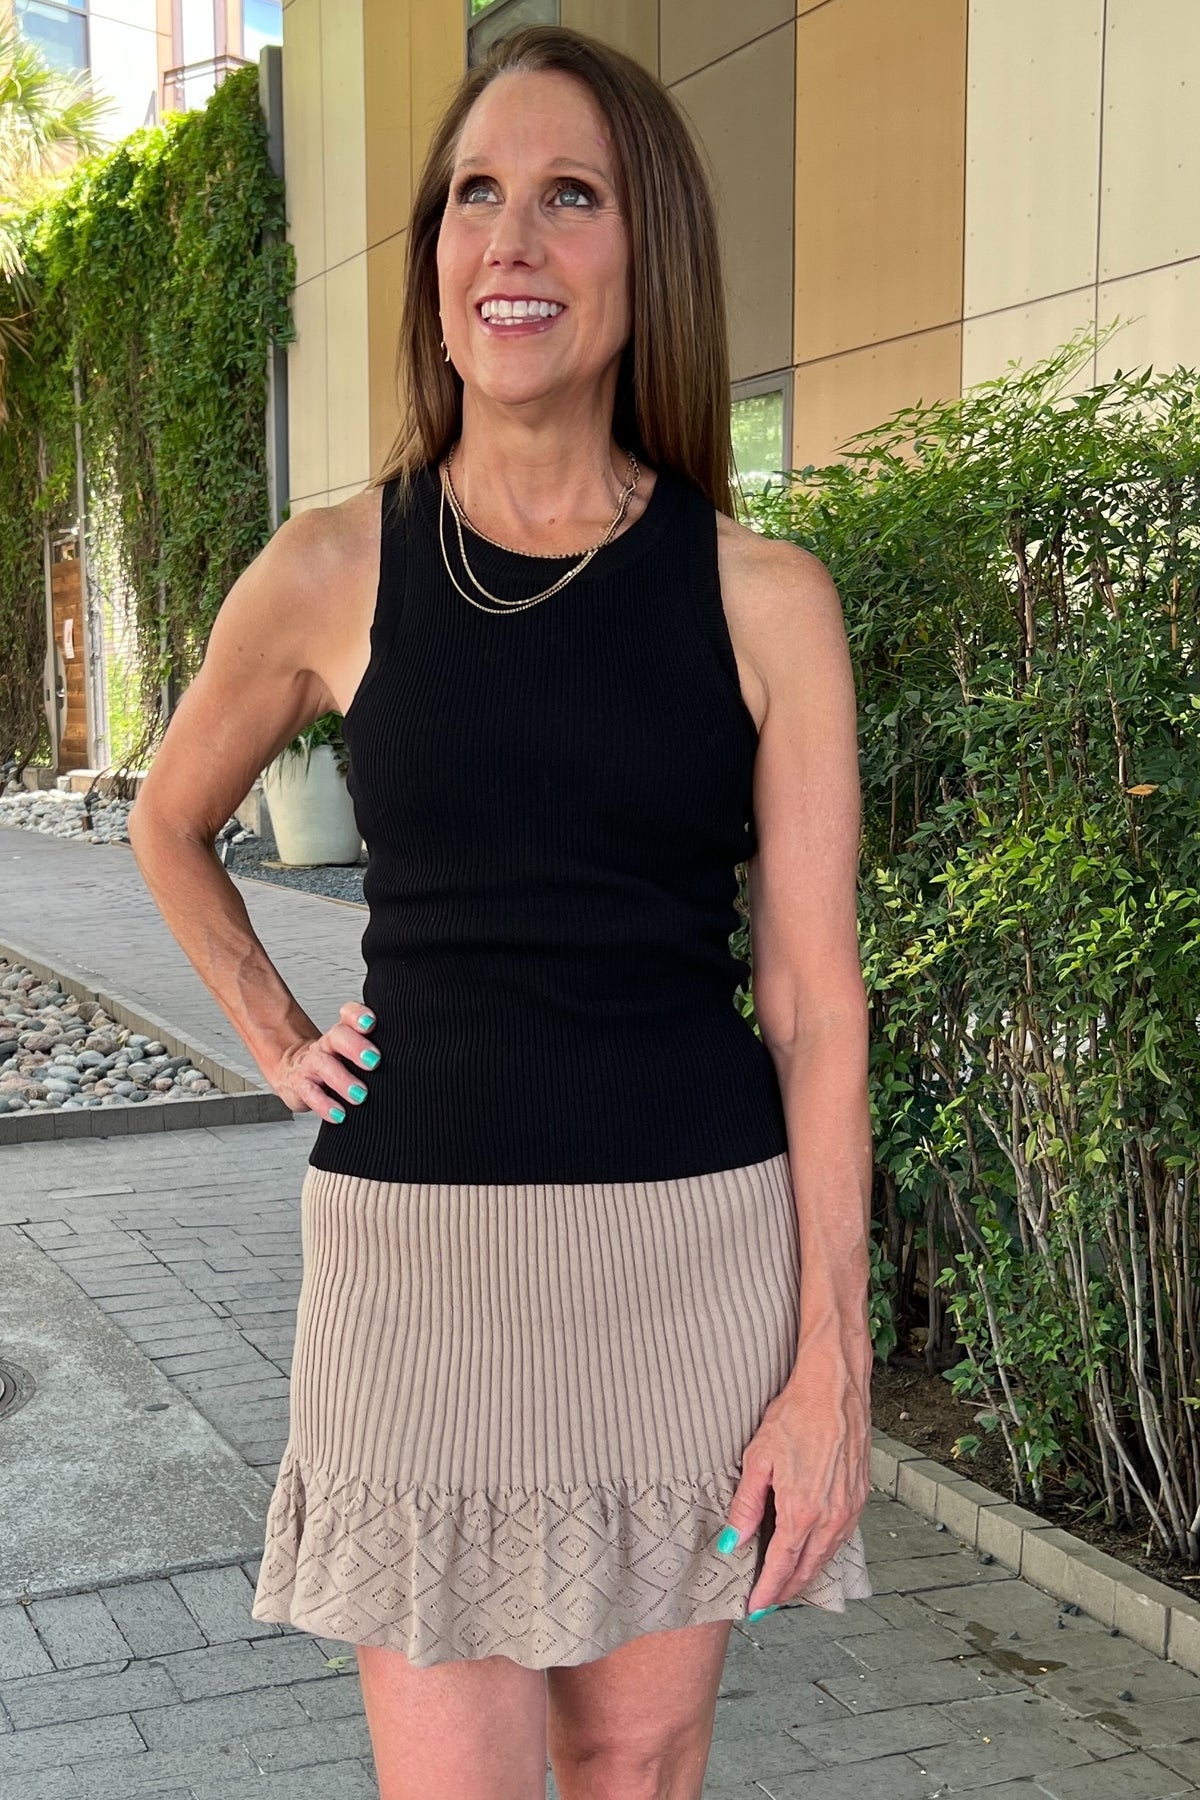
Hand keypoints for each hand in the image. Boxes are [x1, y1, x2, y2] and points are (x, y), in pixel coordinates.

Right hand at [268, 1000, 379, 1122]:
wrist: (297, 1074)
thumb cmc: (340, 1064)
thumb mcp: (355, 1052)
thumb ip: (380, 1050)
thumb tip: (421, 1059)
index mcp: (344, 1032)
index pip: (348, 1014)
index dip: (358, 1016)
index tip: (372, 1023)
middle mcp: (328, 1044)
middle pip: (338, 1036)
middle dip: (355, 1046)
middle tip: (374, 1061)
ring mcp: (312, 1063)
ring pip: (324, 1065)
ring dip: (343, 1080)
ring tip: (361, 1095)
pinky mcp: (301, 1085)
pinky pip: (310, 1093)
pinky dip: (325, 1105)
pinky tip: (340, 1114)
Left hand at [722, 1344, 871, 1616]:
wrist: (835, 1388)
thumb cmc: (795, 1415)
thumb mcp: (758, 1458)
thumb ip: (745, 1505)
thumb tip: (731, 1542)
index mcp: (802, 1511)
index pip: (781, 1566)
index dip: (766, 1591)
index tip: (754, 1609)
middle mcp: (831, 1517)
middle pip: (807, 1570)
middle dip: (786, 1592)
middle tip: (766, 1604)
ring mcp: (850, 1509)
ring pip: (827, 1557)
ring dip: (806, 1576)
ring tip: (786, 1586)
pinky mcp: (860, 1497)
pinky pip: (841, 1539)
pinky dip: (825, 1555)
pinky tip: (813, 1554)